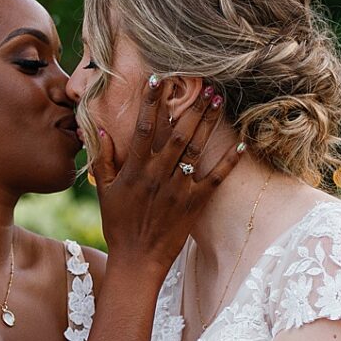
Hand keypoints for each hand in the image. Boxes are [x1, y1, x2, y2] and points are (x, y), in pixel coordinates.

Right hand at [89, 86, 241, 268]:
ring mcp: (178, 188)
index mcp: (135, 169)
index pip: (145, 127)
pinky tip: (241, 143)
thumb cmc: (118, 225)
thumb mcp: (104, 191)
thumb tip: (100, 130)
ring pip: (196, 148)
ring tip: (218, 100)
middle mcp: (158, 174)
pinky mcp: (195, 203)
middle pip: (178, 132)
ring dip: (208, 123)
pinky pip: (215, 177)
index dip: (152, 101)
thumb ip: (103, 159)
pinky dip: (229, 160)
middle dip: (191, 106)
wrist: (137, 260)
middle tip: (205, 84)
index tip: (159, 79)